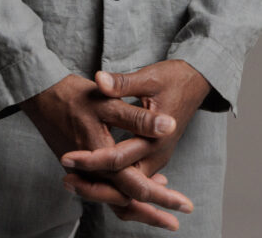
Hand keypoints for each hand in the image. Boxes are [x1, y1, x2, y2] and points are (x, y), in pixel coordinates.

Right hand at [20, 72, 192, 230]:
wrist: (39, 93)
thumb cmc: (74, 95)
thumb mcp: (108, 101)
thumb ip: (138, 117)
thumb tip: (169, 125)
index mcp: (102, 158)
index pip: (137, 187)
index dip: (162, 199)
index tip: (184, 206)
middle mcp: (92, 172)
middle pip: (125, 201)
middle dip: (152, 212)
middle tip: (176, 221)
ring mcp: (84, 171)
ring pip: (114, 198)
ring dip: (137, 204)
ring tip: (161, 205)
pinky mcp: (80, 166)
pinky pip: (104, 187)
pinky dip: (123, 190)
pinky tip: (137, 180)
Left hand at [59, 60, 211, 219]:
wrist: (196, 81)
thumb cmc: (173, 78)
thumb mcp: (148, 77)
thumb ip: (122, 83)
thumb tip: (99, 80)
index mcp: (156, 138)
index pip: (117, 158)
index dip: (91, 160)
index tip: (67, 158)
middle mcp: (157, 154)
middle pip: (122, 180)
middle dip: (93, 181)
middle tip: (65, 176)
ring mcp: (157, 157)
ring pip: (128, 184)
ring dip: (103, 183)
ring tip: (72, 180)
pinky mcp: (154, 156)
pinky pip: (133, 176)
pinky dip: (115, 179)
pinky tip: (94, 174)